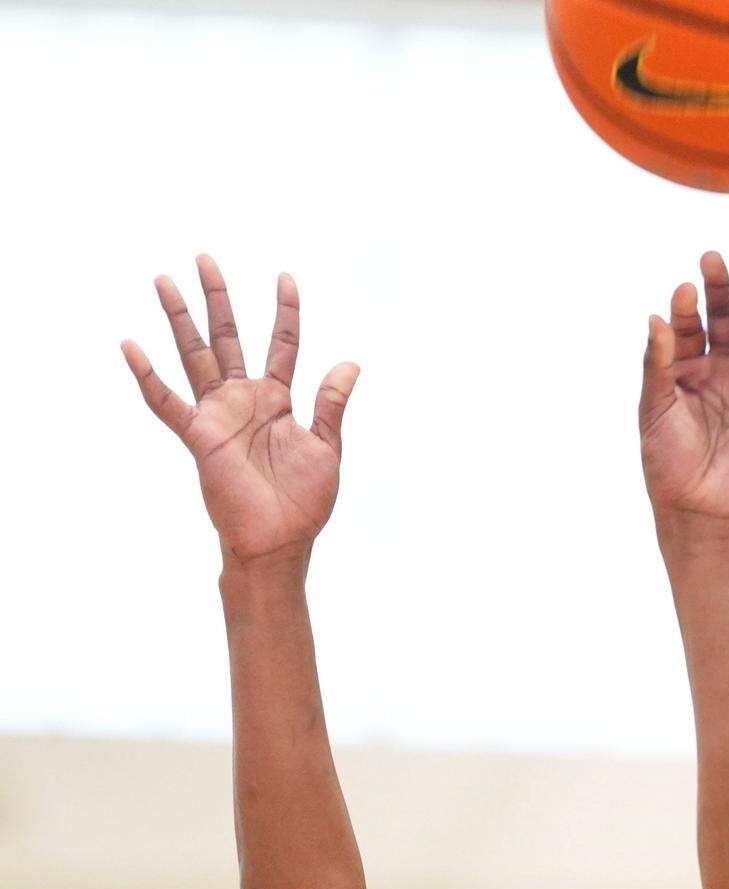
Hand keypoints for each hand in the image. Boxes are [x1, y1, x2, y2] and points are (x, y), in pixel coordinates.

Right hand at [122, 256, 358, 566]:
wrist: (280, 542)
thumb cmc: (304, 503)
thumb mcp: (327, 447)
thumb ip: (330, 404)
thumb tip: (349, 364)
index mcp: (277, 401)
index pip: (282, 344)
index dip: (285, 311)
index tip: (285, 277)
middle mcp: (244, 400)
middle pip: (227, 337)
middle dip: (217, 298)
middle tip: (204, 258)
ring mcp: (218, 415)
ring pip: (194, 356)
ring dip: (179, 319)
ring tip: (163, 280)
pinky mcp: (199, 437)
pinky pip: (166, 403)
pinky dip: (147, 376)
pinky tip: (130, 346)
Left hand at [639, 253, 728, 527]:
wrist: (696, 507)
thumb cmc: (668, 462)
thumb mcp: (654, 407)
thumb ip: (657, 363)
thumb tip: (656, 317)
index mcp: (690, 370)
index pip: (690, 326)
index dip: (686, 308)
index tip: (681, 291)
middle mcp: (723, 371)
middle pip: (726, 318)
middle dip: (720, 289)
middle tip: (712, 258)